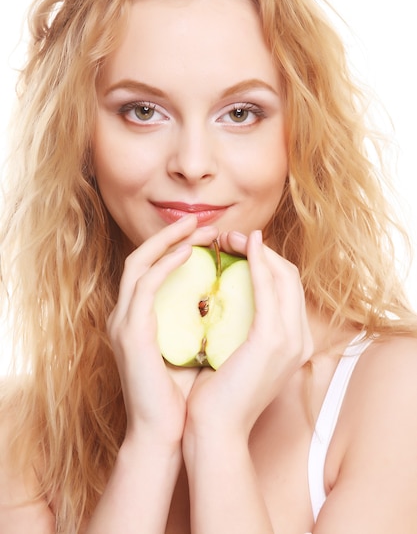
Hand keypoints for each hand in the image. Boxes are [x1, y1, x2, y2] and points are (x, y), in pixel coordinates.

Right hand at [107, 215, 217, 445]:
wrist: (169, 436)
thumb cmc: (188, 396)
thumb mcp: (199, 349)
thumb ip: (208, 323)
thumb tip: (238, 299)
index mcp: (141, 318)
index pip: (154, 268)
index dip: (177, 244)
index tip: (211, 236)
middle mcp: (127, 315)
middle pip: (142, 256)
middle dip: (173, 234)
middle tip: (205, 222)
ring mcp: (124, 323)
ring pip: (138, 262)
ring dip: (169, 240)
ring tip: (201, 229)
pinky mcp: (130, 334)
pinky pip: (144, 286)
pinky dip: (165, 264)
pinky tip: (188, 252)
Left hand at [184, 229, 313, 443]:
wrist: (213, 431)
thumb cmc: (215, 395)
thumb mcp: (233, 354)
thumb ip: (237, 328)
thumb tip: (220, 300)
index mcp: (292, 343)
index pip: (285, 290)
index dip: (264, 262)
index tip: (233, 248)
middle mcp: (299, 339)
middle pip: (289, 277)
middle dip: (261, 250)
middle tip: (227, 237)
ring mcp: (291, 340)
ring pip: (283, 277)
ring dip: (257, 250)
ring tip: (228, 237)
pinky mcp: (273, 339)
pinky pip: (269, 289)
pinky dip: (259, 263)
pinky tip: (243, 248)